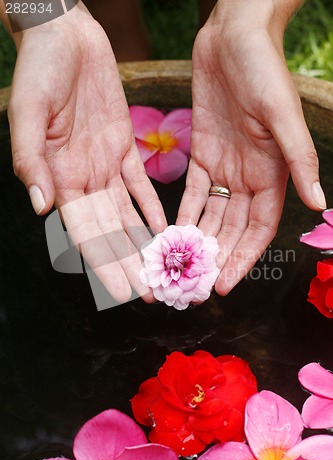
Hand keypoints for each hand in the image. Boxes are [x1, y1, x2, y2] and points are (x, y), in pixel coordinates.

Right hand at [7, 2, 166, 303]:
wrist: (66, 35)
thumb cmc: (40, 69)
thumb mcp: (28, 112)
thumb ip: (31, 159)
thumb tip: (42, 206)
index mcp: (60, 177)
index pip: (85, 232)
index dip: (103, 264)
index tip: (121, 293)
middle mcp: (83, 178)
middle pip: (110, 231)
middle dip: (129, 263)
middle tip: (152, 291)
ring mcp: (104, 164)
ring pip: (127, 214)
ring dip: (143, 241)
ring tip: (164, 267)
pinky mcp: (122, 147)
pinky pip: (140, 184)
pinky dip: (151, 206)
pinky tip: (165, 227)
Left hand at [177, 0, 325, 294]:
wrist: (233, 37)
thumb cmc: (264, 71)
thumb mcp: (283, 116)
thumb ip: (298, 160)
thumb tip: (319, 203)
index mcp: (272, 175)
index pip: (258, 229)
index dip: (242, 258)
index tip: (223, 286)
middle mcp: (248, 178)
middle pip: (231, 229)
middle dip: (216, 258)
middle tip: (195, 288)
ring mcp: (224, 168)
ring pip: (210, 215)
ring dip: (197, 242)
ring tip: (178, 269)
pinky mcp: (201, 154)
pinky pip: (190, 192)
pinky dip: (182, 214)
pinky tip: (169, 235)